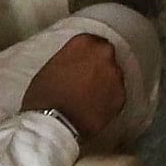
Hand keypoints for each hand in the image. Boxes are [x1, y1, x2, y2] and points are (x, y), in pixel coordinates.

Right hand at [20, 31, 130, 145]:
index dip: (86, 56)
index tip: (81, 65)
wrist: (54, 123)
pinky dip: (109, 101)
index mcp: (83, 42)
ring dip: (105, 84)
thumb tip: (74, 67)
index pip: (91, 42)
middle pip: (105, 57)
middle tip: (86, 82)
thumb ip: (68, 60)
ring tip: (89, 99)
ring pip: (113, 76)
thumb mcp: (50, 68)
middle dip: (98, 67)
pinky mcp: (121, 96)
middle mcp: (104, 53)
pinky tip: (95, 110)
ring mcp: (115, 74)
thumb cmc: (44, 97)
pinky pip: (116, 95)